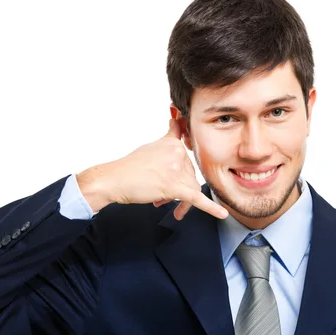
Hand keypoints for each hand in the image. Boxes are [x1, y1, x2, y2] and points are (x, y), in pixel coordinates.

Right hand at [76, 119, 228, 220]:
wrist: (113, 180)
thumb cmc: (130, 167)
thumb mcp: (151, 147)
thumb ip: (168, 137)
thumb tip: (176, 120)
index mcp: (172, 144)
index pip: (187, 160)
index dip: (182, 171)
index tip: (184, 171)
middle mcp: (176, 153)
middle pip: (190, 176)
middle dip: (178, 188)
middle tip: (160, 194)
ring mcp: (175, 169)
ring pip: (191, 188)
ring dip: (180, 200)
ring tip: (163, 203)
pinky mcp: (173, 187)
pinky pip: (195, 198)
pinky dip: (210, 208)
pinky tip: (222, 214)